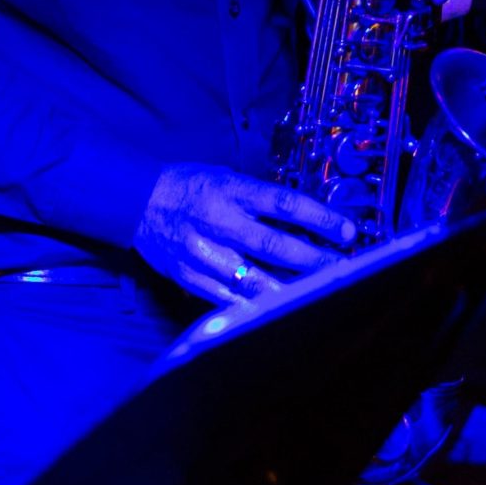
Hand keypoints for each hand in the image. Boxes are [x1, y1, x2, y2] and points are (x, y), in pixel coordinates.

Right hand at [133, 163, 355, 306]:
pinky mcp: (192, 278)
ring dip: (293, 288)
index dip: (320, 218)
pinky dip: (257, 306)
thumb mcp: (225, 176)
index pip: (284, 204)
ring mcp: (205, 254)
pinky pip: (231, 299)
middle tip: (344, 267)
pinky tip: (281, 308)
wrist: (138, 200)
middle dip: (315, 260)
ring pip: (256, 279)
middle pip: (276, 246)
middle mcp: (220, 222)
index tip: (347, 230)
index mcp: (231, 190)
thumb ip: (258, 197)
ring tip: (321, 293)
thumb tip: (302, 218)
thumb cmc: (188, 185)